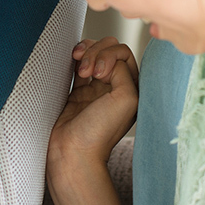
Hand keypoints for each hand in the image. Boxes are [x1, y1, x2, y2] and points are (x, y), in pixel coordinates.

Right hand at [50, 37, 138, 166]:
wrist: (72, 153)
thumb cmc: (99, 132)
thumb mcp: (126, 98)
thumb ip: (123, 71)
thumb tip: (106, 61)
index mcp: (132, 90)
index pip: (123, 55)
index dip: (109, 56)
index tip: (99, 75)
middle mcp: (116, 88)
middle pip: (109, 51)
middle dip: (96, 52)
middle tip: (87, 71)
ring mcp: (96, 90)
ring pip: (93, 55)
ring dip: (85, 52)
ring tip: (77, 66)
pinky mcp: (78, 93)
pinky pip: (78, 65)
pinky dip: (75, 59)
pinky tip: (72, 62)